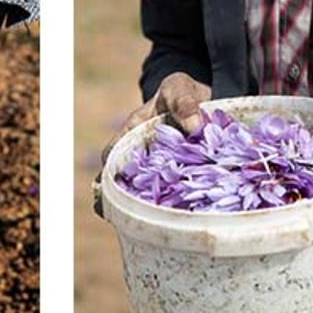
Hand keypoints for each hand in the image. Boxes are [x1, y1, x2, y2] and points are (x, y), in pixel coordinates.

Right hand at [92, 72, 211, 214]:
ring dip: (150, 206)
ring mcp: (160, 167)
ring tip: (153, 225)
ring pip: (148, 191)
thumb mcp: (178, 87)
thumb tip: (194, 128)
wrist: (205, 97)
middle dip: (122, 200)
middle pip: (125, 181)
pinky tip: (182, 219)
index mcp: (132, 133)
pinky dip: (176, 204)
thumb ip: (183, 103)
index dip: (108, 173)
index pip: (112, 155)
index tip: (110, 190)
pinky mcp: (180, 175)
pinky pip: (174, 192)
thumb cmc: (181, 91)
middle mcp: (142, 154)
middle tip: (125, 218)